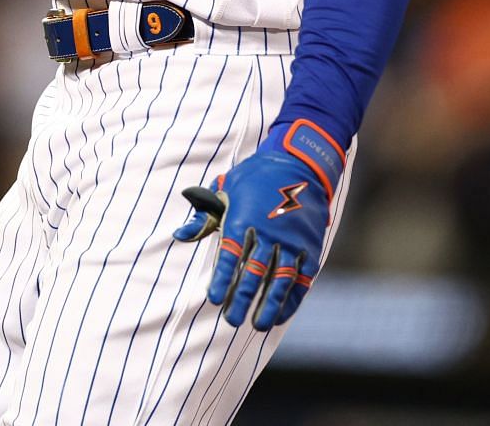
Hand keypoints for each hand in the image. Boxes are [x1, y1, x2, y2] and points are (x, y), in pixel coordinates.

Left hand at [170, 119, 344, 330]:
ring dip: (269, 304)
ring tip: (259, 325)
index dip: (223, 279)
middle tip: (232, 320)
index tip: (215, 300)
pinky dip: (293, 298)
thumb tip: (179, 235)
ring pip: (280, 279)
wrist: (300, 164)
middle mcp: (268, 232)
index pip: (230, 255)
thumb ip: (204, 216)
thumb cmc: (256, 178)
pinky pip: (302, 277)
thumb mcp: (226, 188)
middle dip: (243, 299)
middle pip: (254, 272)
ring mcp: (291, 240)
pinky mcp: (310, 246)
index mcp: (243, 218)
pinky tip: (282, 313)